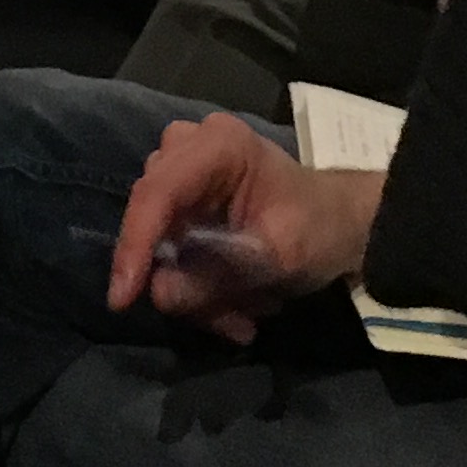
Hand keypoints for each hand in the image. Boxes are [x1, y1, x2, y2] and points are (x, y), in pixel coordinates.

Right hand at [105, 113, 384, 343]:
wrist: (342, 225)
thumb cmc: (319, 230)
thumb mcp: (278, 257)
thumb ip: (218, 274)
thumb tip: (158, 293)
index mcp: (218, 146)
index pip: (158, 193)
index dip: (135, 245)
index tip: (123, 297)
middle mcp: (189, 147)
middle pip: (154, 218)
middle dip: (181, 278)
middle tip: (226, 320)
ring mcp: (183, 170)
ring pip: (159, 237)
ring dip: (193, 286)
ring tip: (240, 314)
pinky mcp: (183, 198)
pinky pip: (170, 246)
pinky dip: (196, 282)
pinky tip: (233, 304)